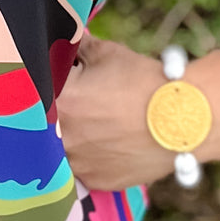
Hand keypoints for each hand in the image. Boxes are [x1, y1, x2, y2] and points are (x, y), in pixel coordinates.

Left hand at [56, 35, 174, 189]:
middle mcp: (64, 138)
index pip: (37, 88)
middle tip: (71, 101)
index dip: (43, 81)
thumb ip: (79, 47)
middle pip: (44, 123)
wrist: (182, 118)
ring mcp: (79, 163)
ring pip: (59, 149)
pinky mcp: (97, 181)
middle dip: (52, 111)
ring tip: (88, 123)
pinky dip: (87, 155)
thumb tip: (67, 39)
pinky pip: (81, 168)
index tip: (52, 78)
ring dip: (67, 136)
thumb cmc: (143, 81)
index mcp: (61, 101)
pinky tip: (102, 142)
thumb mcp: (108, 53)